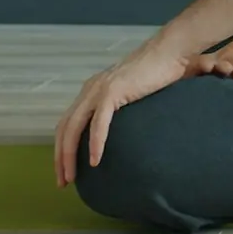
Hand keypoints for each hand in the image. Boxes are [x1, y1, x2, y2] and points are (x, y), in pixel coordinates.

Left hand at [54, 39, 194, 186]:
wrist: (173, 50)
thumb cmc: (161, 71)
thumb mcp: (134, 92)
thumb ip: (124, 108)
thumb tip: (127, 135)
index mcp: (93, 89)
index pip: (67, 123)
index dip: (62, 148)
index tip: (66, 170)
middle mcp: (91, 89)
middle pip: (64, 128)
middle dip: (60, 158)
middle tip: (63, 182)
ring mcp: (100, 89)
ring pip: (73, 128)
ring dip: (68, 156)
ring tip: (73, 177)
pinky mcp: (113, 91)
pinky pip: (98, 123)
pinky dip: (95, 143)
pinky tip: (96, 161)